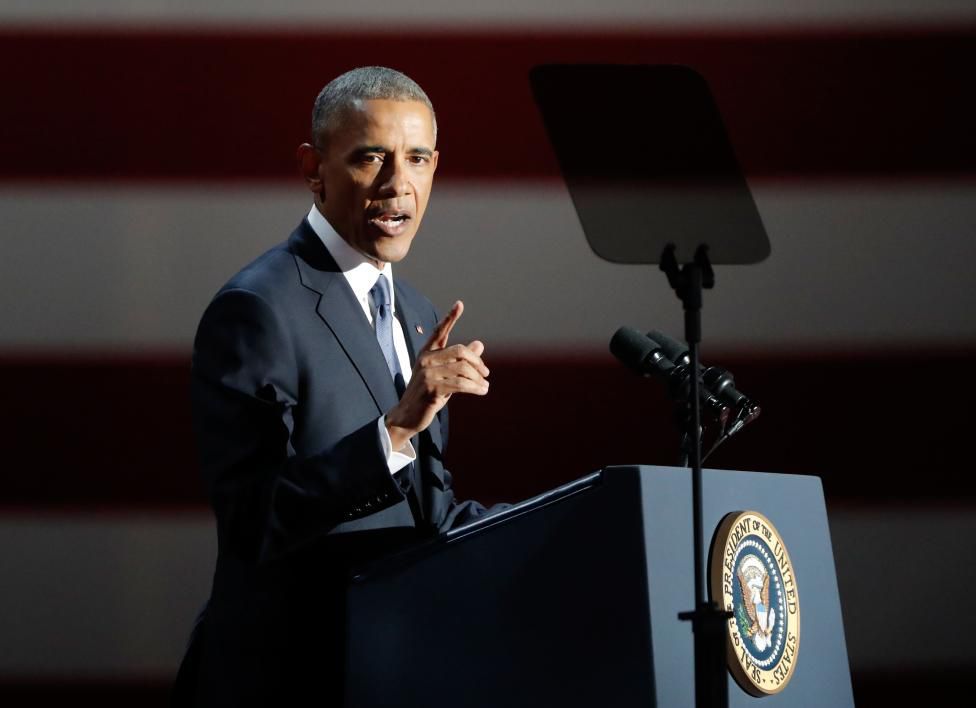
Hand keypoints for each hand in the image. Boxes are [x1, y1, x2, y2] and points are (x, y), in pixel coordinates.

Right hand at [385, 300, 488, 449]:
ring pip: (463, 369)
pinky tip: (482, 391)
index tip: (459, 304)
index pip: (439, 331)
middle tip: (486, 373)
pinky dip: (475, 387)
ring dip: (479, 379)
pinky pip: (461, 384)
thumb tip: (480, 343)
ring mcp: (428, 374)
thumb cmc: (427, 394)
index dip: (450, 317)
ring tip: (485, 386)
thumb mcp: (444, 375)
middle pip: (460, 351)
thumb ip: (460, 360)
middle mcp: (426, 360)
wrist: (407, 415)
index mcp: (427, 353)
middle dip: (477, 362)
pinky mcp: (432, 389)